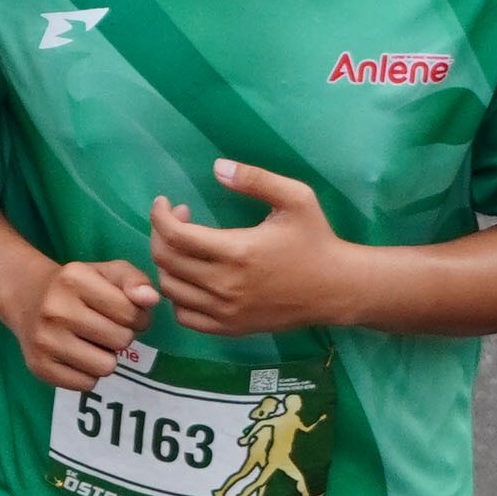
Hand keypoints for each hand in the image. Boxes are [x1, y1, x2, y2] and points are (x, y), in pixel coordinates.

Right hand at [5, 253, 157, 391]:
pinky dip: (88, 373)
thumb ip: (134, 280)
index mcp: (74, 280)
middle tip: (105, 327)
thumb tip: (151, 299)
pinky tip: (77, 355)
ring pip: (106, 367)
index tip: (124, 313)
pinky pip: (86, 384)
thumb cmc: (74, 286)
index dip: (137, 316)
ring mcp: (45, 341)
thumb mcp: (105, 272)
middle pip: (121, 341)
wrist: (25, 297)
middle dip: (121, 335)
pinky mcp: (39, 367)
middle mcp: (55, 310)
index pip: (130, 313)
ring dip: (106, 357)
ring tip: (92, 342)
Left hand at [152, 161, 354, 337]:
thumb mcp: (296, 198)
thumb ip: (256, 179)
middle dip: (161, 234)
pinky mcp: (230, 328)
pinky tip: (191, 277)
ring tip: (185, 246)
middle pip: (166, 261)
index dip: (159, 216)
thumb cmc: (315, 239)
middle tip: (178, 219)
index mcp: (237, 251)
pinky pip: (184, 316)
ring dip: (167, 264)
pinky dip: (178, 295)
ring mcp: (226, 311)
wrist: (337, 288)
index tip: (164, 203)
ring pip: (170, 289)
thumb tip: (216, 167)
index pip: (175, 236)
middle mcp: (226, 285)